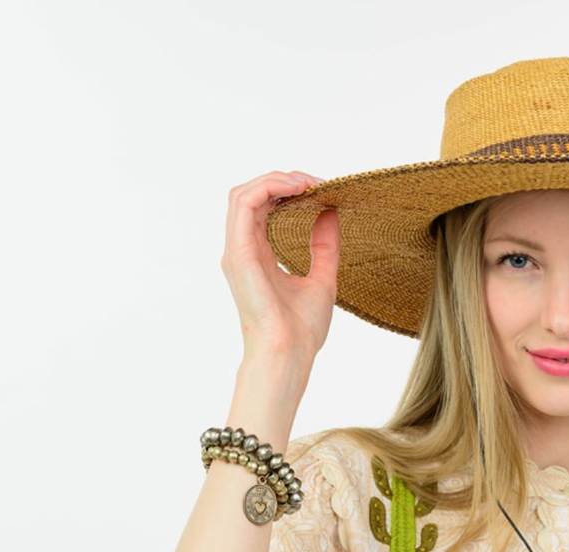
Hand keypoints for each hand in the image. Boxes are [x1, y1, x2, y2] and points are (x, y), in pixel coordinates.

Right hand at [220, 170, 340, 367]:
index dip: (287, 190)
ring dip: (275, 180)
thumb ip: (324, 246)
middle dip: (282, 180)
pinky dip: (269, 188)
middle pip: (251, 195)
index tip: (319, 190)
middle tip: (315, 182)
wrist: (289, 354)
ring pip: (243, 193)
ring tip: (305, 182)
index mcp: (257, 256)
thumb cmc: (301, 330)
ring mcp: (237, 251)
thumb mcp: (322, 278)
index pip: (263, 208)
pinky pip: (244, 204)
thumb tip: (331, 212)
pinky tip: (296, 189)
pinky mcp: (239, 253)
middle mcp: (242, 250)